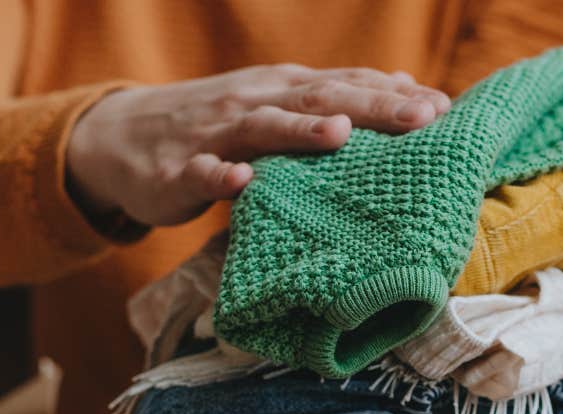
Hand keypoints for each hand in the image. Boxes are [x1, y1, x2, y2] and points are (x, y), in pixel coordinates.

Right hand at [66, 65, 450, 227]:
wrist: (119, 138)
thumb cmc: (212, 126)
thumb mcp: (273, 104)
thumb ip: (331, 99)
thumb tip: (401, 84)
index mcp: (280, 90)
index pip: (344, 85)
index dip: (392, 94)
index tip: (443, 107)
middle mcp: (253, 102)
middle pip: (317, 100)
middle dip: (370, 107)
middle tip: (421, 116)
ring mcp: (213, 136)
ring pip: (262, 129)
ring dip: (300, 130)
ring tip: (340, 134)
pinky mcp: (175, 172)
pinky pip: (200, 173)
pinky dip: (221, 176)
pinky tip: (242, 180)